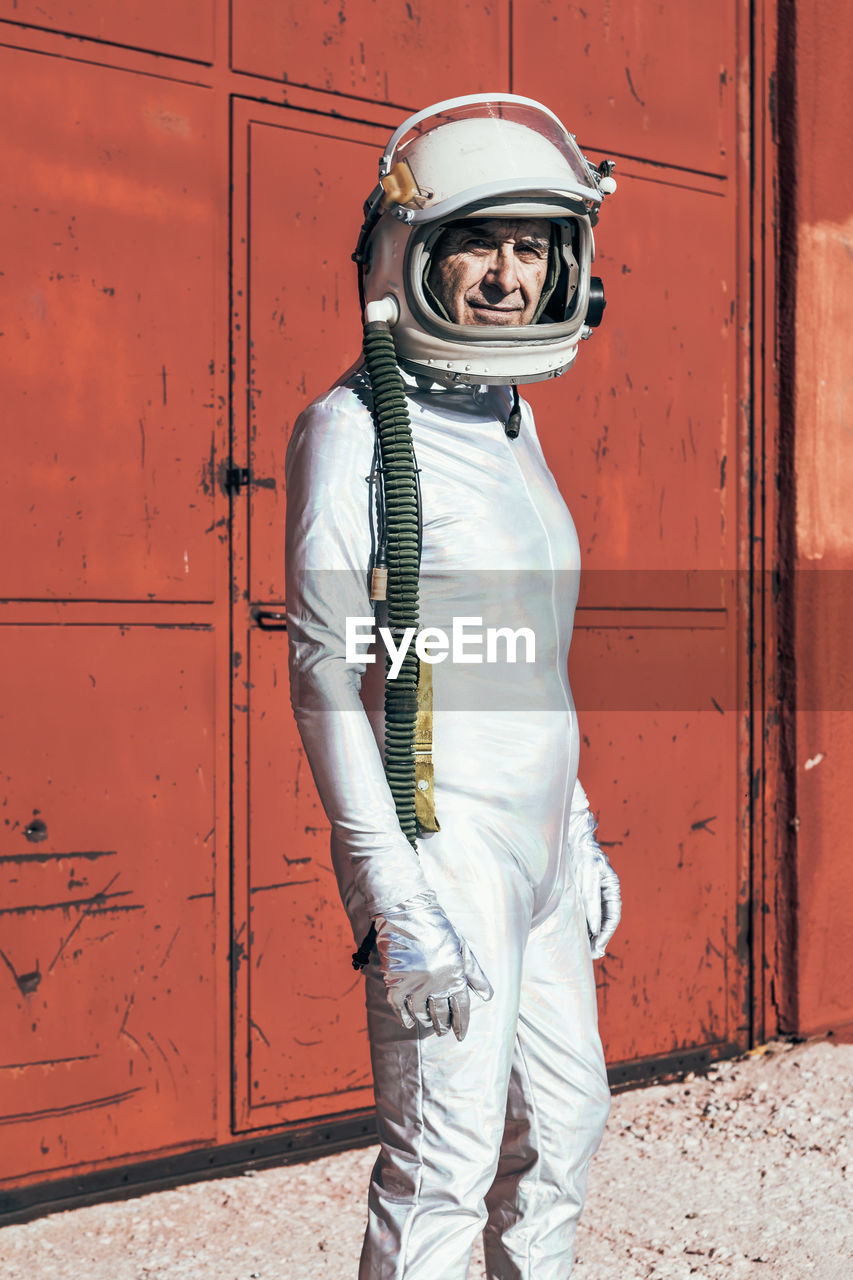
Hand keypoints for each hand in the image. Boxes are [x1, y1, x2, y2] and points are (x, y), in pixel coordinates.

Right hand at [373, 891, 492, 1038]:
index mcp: (455, 975)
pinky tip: (410, 1022)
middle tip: (443, 1031)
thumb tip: (487, 995)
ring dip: (426, 1022)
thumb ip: (474, 973)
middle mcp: (437, 983)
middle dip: (444, 1025)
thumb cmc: (437, 928)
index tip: (460, 1036)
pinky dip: (405, 1018)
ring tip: (428, 1024)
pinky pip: (400, 1008)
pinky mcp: (396, 981)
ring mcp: (415, 983)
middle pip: (442, 1014)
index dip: (462, 1024)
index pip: (461, 1009)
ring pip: (422, 1013)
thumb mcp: (461, 947)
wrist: (407, 912)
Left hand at [570, 812, 621, 958]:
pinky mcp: (581, 891)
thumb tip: (595, 927)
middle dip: (600, 938)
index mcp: (611, 887)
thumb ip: (592, 900)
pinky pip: (586, 911)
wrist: (570, 837)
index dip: (607, 933)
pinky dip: (584, 924)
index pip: (613, 916)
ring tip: (586, 951)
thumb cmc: (581, 854)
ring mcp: (593, 892)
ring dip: (592, 934)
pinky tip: (578, 934)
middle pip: (605, 920)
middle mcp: (604, 892)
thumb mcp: (588, 876)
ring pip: (596, 918)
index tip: (599, 947)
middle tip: (593, 955)